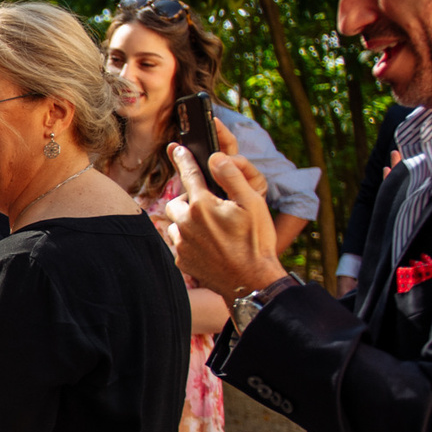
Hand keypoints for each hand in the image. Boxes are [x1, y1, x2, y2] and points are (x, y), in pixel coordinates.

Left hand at [164, 133, 283, 302]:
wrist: (251, 282)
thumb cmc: (256, 241)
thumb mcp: (253, 203)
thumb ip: (232, 177)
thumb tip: (215, 157)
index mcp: (202, 205)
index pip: (189, 174)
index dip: (184, 159)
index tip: (178, 149)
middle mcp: (185, 223)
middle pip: (177, 201)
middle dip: (189, 200)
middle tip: (209, 206)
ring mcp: (181, 243)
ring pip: (175, 223)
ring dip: (187, 221)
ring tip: (210, 228)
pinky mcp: (181, 260)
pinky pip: (178, 243)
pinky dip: (188, 240)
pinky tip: (208, 245)